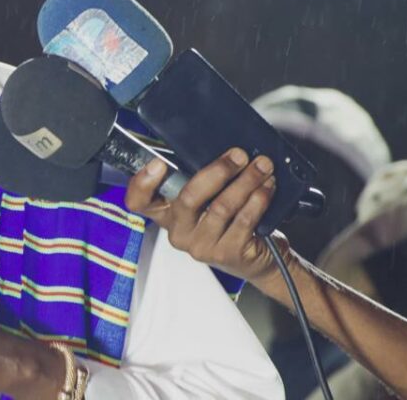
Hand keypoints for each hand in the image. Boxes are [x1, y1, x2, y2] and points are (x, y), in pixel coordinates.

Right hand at [125, 147, 287, 284]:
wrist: (256, 260)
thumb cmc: (228, 222)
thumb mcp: (206, 201)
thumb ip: (198, 179)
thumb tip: (210, 146)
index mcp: (166, 214)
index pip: (139, 202)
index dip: (142, 183)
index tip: (158, 163)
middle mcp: (179, 232)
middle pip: (188, 198)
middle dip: (218, 171)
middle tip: (239, 155)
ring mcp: (202, 245)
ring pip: (222, 206)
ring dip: (246, 180)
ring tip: (262, 166)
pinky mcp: (227, 253)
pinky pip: (244, 219)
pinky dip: (259, 198)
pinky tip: (267, 186)